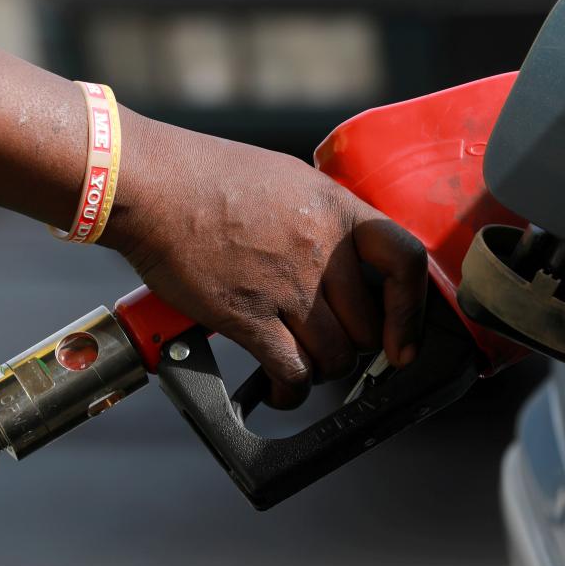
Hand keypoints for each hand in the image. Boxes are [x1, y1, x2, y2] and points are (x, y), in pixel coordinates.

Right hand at [105, 115, 427, 407]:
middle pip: (367, 326)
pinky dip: (290, 389)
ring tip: (302, 364)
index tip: (404, 337)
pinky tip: (281, 388)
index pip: (406, 262)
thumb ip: (321, 218)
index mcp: (335, 209)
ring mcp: (286, 286)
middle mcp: (320, 249)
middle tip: (332, 344)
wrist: (151, 187)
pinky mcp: (248, 317)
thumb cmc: (204, 176)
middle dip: (353, 344)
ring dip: (321, 369)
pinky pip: (292, 371)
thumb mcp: (285, 179)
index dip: (412, 309)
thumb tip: (341, 255)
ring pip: (335, 356)